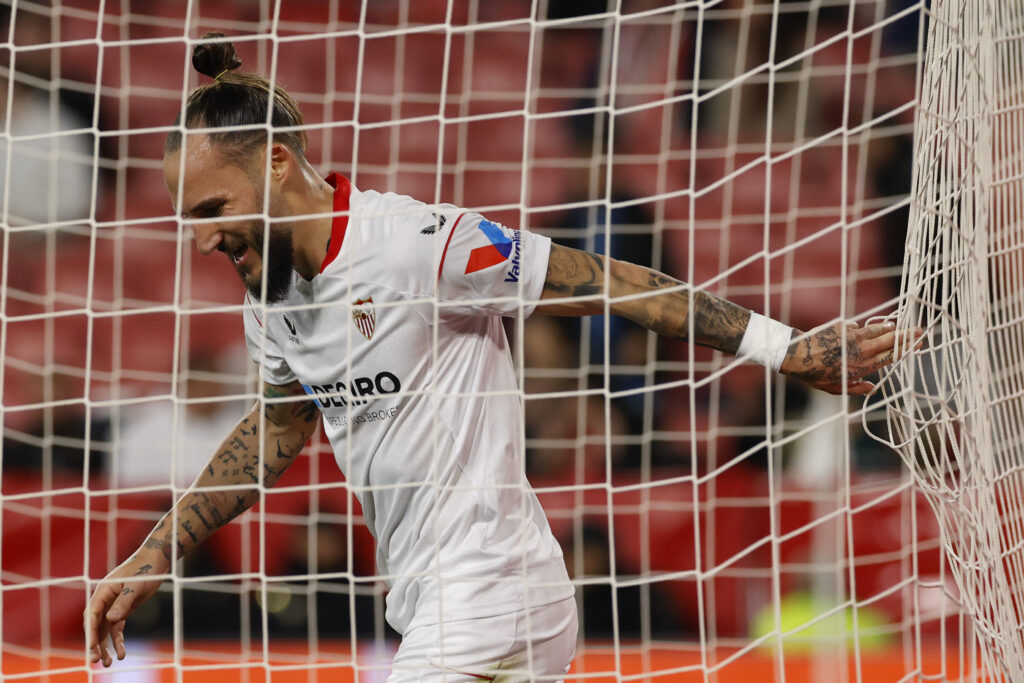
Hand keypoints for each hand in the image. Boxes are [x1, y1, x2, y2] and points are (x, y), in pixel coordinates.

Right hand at [84, 550, 165, 666]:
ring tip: (107, 664)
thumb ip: (123, 601)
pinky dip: (117, 642)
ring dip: (104, 647)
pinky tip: (121, 654)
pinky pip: (116, 629)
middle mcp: (104, 600)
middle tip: (96, 661)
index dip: (91, 632)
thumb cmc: (145, 570)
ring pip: (104, 631)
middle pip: (95, 626)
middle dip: (94, 644)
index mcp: (103, 592)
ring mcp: (113, 606)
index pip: (92, 615)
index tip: (91, 647)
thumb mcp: (135, 585)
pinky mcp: (123, 610)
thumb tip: (110, 619)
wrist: (156, 562)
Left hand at [779, 321, 915, 394]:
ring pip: (877, 329)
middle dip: (906, 335)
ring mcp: (853, 337)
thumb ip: (856, 388)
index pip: (891, 356)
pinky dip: (864, 327)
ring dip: (888, 327)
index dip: (906, 349)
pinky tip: (868, 327)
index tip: (918, 344)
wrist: (798, 356)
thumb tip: (872, 388)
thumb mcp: (836, 388)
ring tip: (897, 326)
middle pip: (890, 340)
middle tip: (919, 329)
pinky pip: (858, 326)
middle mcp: (862, 350)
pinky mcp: (843, 327)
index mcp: (864, 366)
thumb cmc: (815, 375)